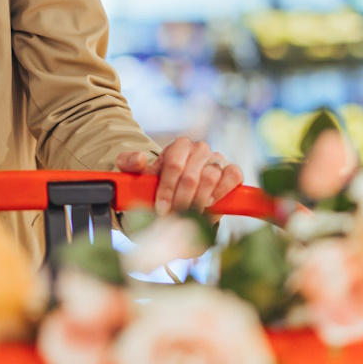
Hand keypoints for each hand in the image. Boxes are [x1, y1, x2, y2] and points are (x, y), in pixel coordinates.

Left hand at [117, 137, 244, 215]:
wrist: (179, 195)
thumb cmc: (159, 183)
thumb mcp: (140, 175)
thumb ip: (129, 164)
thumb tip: (140, 158)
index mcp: (179, 146)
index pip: (174, 165)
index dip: (167, 189)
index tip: (161, 209)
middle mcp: (200, 149)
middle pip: (191, 175)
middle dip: (180, 200)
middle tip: (174, 217)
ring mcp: (217, 159)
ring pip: (210, 177)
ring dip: (198, 201)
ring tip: (188, 214)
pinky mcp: (232, 171)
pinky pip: (233, 176)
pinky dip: (222, 191)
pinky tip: (209, 203)